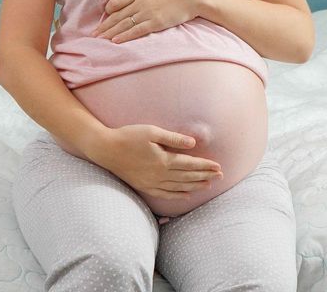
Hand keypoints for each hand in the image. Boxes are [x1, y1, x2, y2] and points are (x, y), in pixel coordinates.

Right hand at [86, 124, 223, 199]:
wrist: (106, 149)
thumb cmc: (129, 136)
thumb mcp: (152, 132)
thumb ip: (174, 138)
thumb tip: (193, 144)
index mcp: (164, 160)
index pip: (190, 164)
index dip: (206, 166)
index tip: (219, 167)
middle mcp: (160, 174)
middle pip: (188, 177)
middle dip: (205, 176)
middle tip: (220, 176)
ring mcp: (152, 182)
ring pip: (179, 187)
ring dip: (195, 186)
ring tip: (208, 185)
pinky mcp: (144, 186)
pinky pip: (165, 194)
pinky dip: (178, 195)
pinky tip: (186, 195)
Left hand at [93, 0, 202, 43]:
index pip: (117, 1)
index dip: (108, 9)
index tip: (104, 15)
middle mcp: (140, 2)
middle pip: (117, 15)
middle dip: (104, 25)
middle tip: (94, 34)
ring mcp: (147, 13)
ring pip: (123, 24)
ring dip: (110, 33)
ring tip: (100, 39)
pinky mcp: (155, 23)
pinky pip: (136, 31)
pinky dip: (124, 36)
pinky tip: (115, 41)